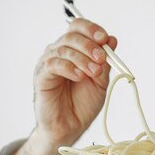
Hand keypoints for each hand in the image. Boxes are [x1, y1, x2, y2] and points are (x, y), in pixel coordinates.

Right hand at [33, 18, 117, 146]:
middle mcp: (59, 52)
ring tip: (94, 72)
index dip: (92, 29)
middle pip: (72, 35)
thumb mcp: (100, 81)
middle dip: (90, 45)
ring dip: (83, 58)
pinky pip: (53, 64)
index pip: (79, 28)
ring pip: (64, 48)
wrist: (70, 127)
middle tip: (101, 58)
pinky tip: (79, 77)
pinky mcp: (42, 76)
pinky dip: (69, 68)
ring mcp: (49, 63)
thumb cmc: (82, 104)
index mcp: (74, 50)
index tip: (105, 39)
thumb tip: (112, 39)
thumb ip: (105, 62)